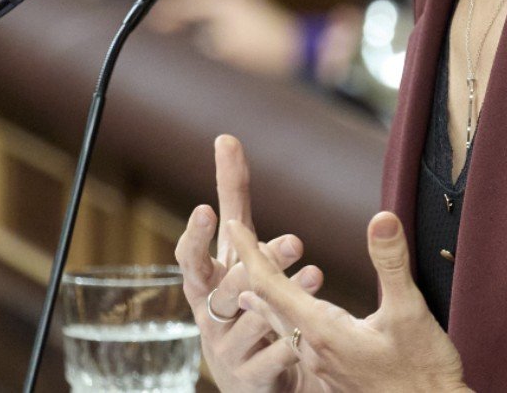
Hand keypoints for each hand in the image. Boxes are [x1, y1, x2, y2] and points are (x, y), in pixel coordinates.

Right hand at [150, 0, 300, 77]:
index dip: (165, 12)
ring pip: (204, 1)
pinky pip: (216, 6)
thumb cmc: (259, 46)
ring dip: (191, 13)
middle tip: (161, 25)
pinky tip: (204, 29)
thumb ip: (199, 34)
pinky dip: (205, 15)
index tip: (153, 23)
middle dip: (176, 10)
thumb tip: (186, 31)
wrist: (293, 46)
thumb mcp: (221, 45)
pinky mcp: (246, 3)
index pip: (182, 0)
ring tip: (177, 27)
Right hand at [176, 135, 326, 391]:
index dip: (196, 237)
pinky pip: (271, 358)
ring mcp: (226, 348)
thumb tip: (226, 138)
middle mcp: (209, 314)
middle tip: (294, 238)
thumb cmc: (241, 295)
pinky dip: (289, 341)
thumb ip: (232, 198)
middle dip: (253, 263)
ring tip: (316, 273)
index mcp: (205, 283)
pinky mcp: (250, 378)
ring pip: (250, 319)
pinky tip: (308, 327)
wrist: (252, 374)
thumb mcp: (238, 249)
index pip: (191, 259)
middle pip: (221, 288)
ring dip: (285, 295)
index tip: (205, 210)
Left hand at [229, 212, 469, 392]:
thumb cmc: (422, 370)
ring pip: (280, 323)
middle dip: (252, 269)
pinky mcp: (333, 374)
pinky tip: (288, 315)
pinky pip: (294, 338)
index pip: (272, 286)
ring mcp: (321, 366)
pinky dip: (283, 314)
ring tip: (252, 274)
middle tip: (237, 240)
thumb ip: (392, 264)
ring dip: (265, 294)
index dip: (252, 253)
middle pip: (268, 304)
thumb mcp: (410, 311)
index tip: (232, 226)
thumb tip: (381, 219)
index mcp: (324, 331)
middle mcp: (313, 350)